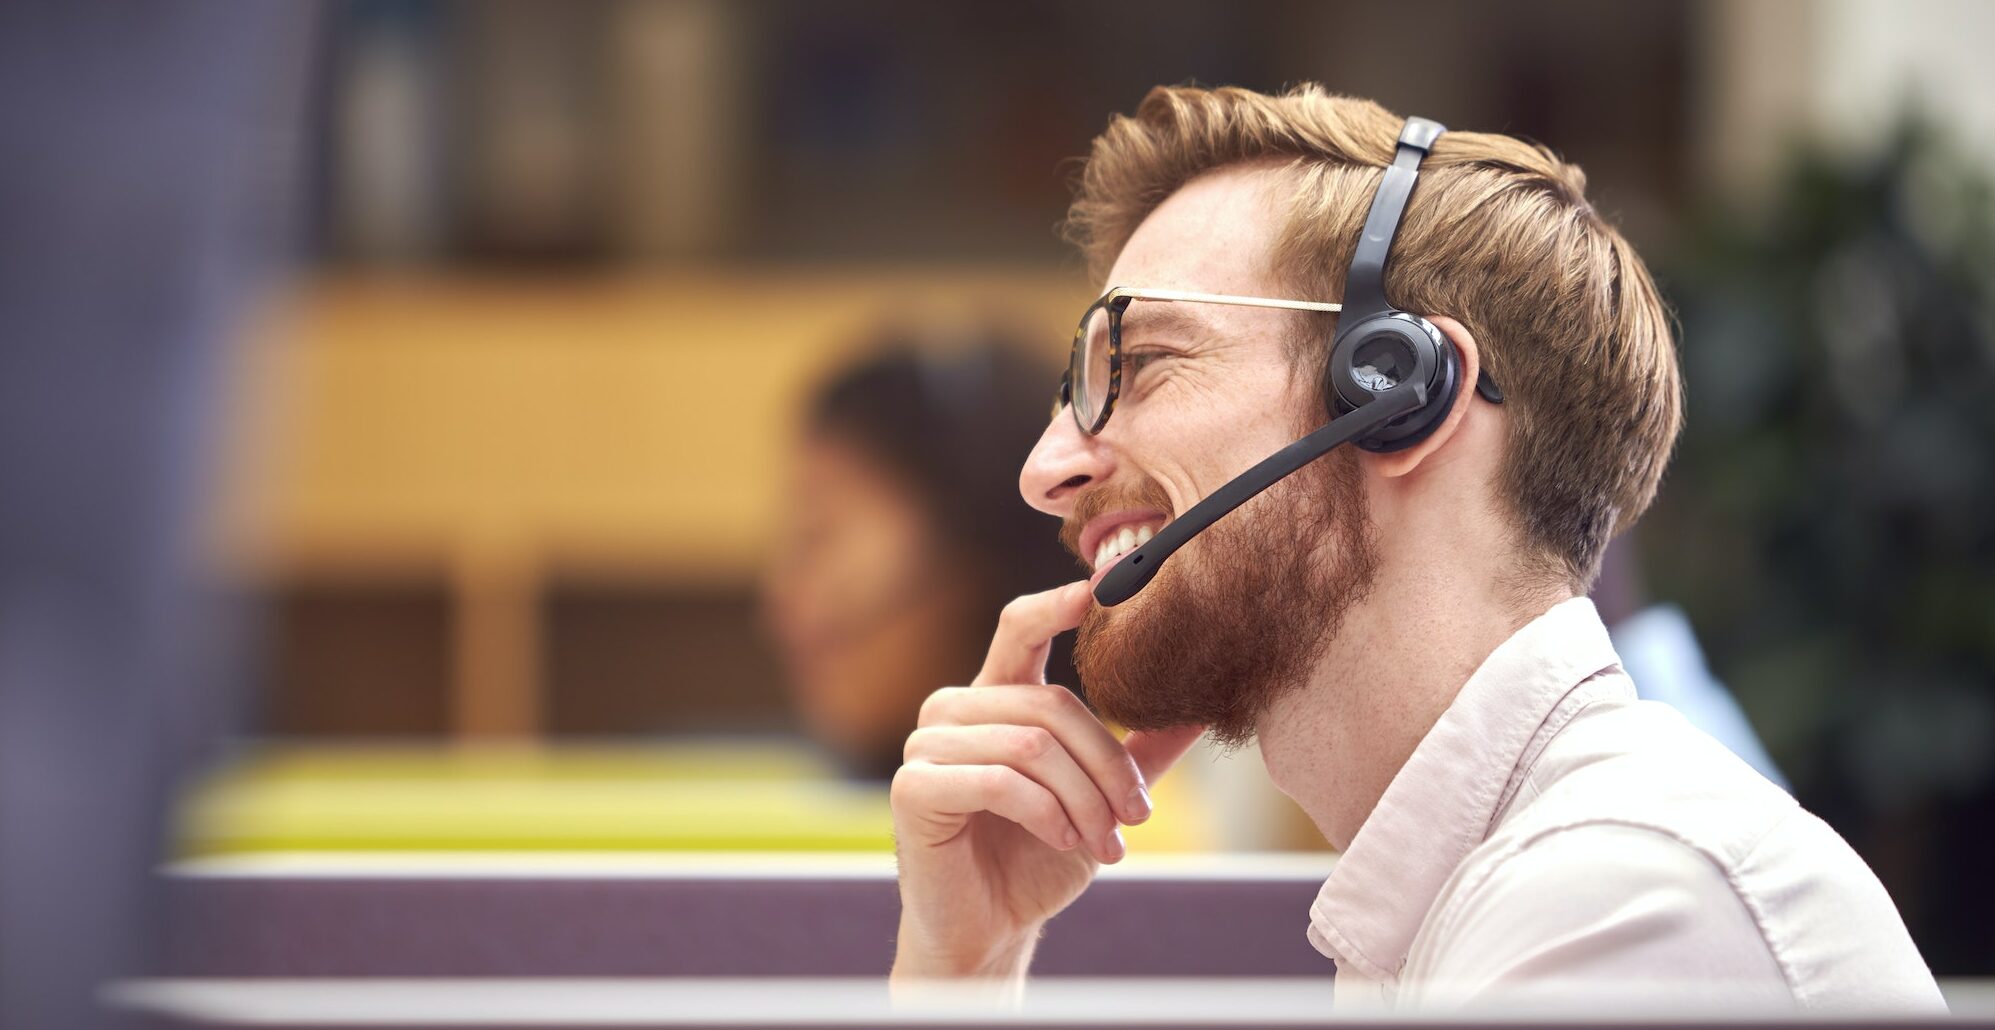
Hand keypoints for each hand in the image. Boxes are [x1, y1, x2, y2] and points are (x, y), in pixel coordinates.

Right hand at [888, 580, 1204, 982]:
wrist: (991, 930)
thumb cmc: (1037, 860)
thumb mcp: (1100, 799)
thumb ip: (1140, 752)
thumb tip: (1202, 708)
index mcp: (995, 698)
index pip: (1020, 628)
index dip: (1056, 605)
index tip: (1099, 590)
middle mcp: (954, 710)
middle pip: (1051, 705)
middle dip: (1106, 765)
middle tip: (1136, 817)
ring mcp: (927, 746)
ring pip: (1031, 745)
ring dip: (1082, 799)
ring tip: (1104, 842)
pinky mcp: (913, 788)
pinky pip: (998, 781)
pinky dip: (1046, 813)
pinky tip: (1065, 840)